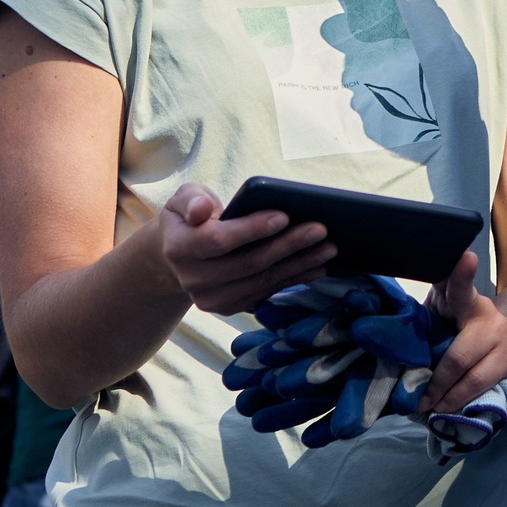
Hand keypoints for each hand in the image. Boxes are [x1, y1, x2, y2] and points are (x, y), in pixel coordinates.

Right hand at [158, 184, 333, 315]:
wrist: (178, 257)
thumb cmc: (188, 219)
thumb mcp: (182, 200)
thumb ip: (192, 200)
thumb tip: (202, 210)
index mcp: (180, 248)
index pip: (219, 240)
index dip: (252, 229)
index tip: (284, 215)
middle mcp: (194, 280)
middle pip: (248, 263)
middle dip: (287, 246)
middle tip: (320, 230)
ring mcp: (212, 299)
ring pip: (262, 281)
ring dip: (298, 265)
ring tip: (328, 248)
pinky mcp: (231, 307)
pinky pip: (268, 293)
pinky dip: (294, 279)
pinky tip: (318, 266)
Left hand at [422, 251, 506, 411]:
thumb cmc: (462, 326)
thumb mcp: (445, 311)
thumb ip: (427, 313)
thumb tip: (382, 322)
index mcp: (467, 302)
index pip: (461, 287)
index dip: (462, 274)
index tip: (466, 257)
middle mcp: (488, 319)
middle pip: (459, 355)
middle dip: (437, 381)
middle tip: (418, 398)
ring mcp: (503, 345)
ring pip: (471, 377)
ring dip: (447, 397)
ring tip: (429, 407)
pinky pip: (482, 389)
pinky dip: (461, 402)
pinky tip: (447, 409)